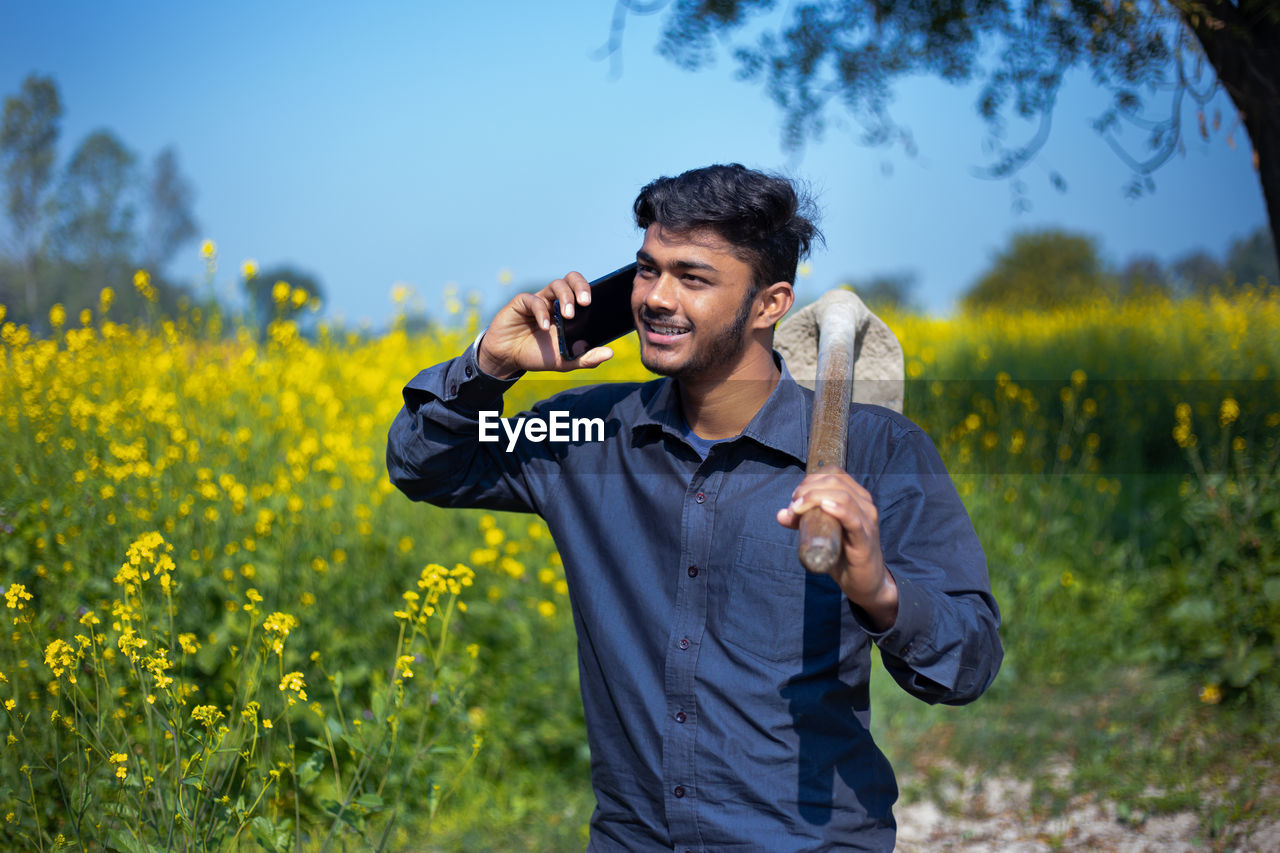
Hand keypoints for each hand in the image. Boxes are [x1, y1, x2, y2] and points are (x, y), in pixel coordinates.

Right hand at [476, 272, 614, 378]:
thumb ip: (586, 358)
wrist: (508, 358)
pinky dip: (542, 312)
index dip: (592, 293)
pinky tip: (545, 327)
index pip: (584, 292)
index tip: (599, 305)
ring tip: (568, 316)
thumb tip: (609, 353)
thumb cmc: (538, 355)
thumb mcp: (565, 361)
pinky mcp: (521, 303)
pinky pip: (534, 299)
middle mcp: (555, 301)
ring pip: (556, 284)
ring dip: (565, 298)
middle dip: (581, 287)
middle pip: (572, 279)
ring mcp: (539, 300)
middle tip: (586, 303)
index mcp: (569, 310)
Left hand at [776, 466, 898, 629]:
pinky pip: (853, 519)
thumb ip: (803, 523)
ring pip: (843, 496)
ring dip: (815, 497)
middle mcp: (864, 504)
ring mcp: (867, 521)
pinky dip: (839, 510)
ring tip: (798, 508)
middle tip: (794, 504)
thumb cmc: (844, 554)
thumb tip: (781, 514)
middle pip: (835, 482)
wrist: (865, 583)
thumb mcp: (821, 534)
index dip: (812, 478)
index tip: (796, 495)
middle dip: (809, 488)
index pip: (834, 473)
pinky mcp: (865, 539)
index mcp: (856, 497)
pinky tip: (825, 507)